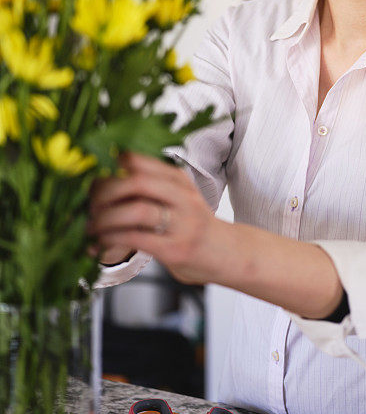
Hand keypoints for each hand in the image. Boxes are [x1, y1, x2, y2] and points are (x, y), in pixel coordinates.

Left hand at [87, 151, 217, 283]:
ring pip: (136, 210)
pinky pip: (136, 239)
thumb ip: (150, 189)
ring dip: (104, 219)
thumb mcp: (177, 198)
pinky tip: (99, 244)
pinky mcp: (176, 249)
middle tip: (89, 205)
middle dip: (104, 192)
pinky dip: (111, 240)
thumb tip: (101, 185)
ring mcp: (182, 223)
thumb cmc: (195, 226)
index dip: (108, 168)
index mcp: (178, 179)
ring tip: (91, 227)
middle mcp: (182, 196)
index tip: (91, 179)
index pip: (138, 160)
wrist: (229, 254)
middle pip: (136, 181)